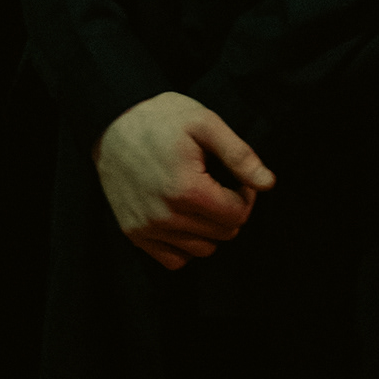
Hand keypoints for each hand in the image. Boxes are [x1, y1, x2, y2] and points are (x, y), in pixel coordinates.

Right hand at [93, 92, 274, 271]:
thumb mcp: (204, 123)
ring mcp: (147, 228)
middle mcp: (165, 216)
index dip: (245, 195)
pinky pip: (174, 260)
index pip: (238, 214)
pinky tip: (184, 218)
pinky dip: (185, 245)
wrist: (111, 121)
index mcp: (186, 190)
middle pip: (224, 233)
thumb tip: (268, 183)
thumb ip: (239, 155)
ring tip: (199, 199)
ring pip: (203, 250)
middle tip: (218, 183)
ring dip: (210, 229)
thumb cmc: (160, 118)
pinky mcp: (133, 233)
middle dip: (229, 210)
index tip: (233, 176)